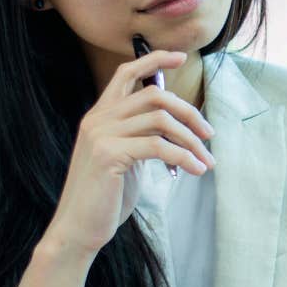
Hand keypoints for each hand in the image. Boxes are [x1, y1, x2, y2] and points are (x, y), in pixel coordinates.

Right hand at [43, 50, 213, 256]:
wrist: (78, 229)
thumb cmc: (105, 198)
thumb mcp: (125, 159)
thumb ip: (141, 137)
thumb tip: (176, 124)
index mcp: (100, 116)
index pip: (126, 73)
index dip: (154, 60)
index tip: (181, 57)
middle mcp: (98, 119)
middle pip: (154, 96)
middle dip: (188, 112)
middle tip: (208, 134)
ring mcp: (101, 135)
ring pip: (161, 120)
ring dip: (191, 140)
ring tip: (207, 161)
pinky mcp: (109, 154)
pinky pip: (158, 146)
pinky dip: (184, 157)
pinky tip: (196, 171)